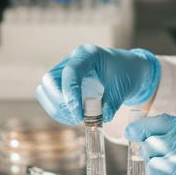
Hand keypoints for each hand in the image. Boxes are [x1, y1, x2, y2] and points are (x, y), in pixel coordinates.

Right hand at [35, 45, 160, 124]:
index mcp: (87, 55)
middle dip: (60, 103)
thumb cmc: (127, 74)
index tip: (79, 115)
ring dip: (57, 109)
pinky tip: (73, 117)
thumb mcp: (123, 88)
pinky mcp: (63, 83)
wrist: (129, 70)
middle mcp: (72, 60)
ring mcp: (64, 71)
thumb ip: (111, 104)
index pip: (70, 73)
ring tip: (76, 119)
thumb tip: (99, 119)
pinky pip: (50, 97)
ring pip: (46, 90)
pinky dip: (58, 111)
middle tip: (77, 118)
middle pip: (50, 80)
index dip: (71, 95)